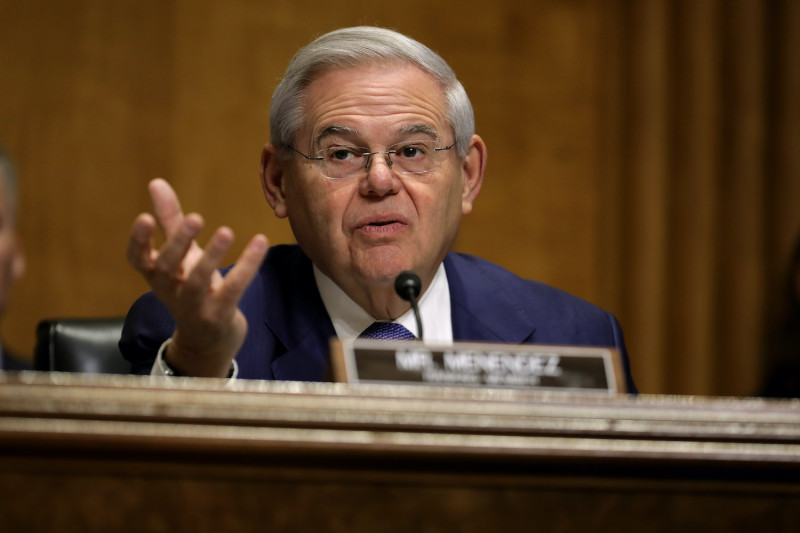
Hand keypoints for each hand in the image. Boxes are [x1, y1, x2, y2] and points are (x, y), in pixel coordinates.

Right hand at [127, 178, 267, 376]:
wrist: (209, 341)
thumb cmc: (192, 290)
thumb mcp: (181, 256)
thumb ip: (170, 221)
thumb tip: (156, 183)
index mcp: (157, 275)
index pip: (138, 259)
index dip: (139, 240)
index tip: (144, 217)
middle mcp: (171, 291)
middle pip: (167, 268)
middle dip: (179, 242)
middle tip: (195, 217)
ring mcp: (194, 307)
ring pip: (198, 282)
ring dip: (212, 256)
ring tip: (226, 231)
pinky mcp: (219, 316)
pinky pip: (233, 290)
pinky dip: (247, 267)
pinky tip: (259, 243)